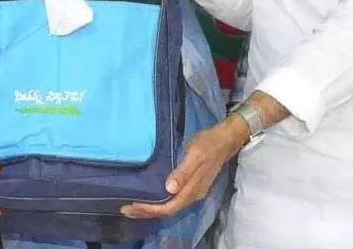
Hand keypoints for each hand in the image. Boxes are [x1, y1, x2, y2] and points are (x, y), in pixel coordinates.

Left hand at [119, 117, 246, 219]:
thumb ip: (183, 172)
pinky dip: (159, 202)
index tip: (132, 206)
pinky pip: (173, 200)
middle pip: (167, 211)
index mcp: (192, 190)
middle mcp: (192, 195)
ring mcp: (193, 191)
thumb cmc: (208, 143)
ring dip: (151, 209)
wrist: (226, 139)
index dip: (149, 210)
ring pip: (170, 207)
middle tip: (125, 208)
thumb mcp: (195, 154)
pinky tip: (150, 197)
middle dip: (146, 212)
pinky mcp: (191, 186)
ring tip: (133, 206)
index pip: (168, 208)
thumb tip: (169, 189)